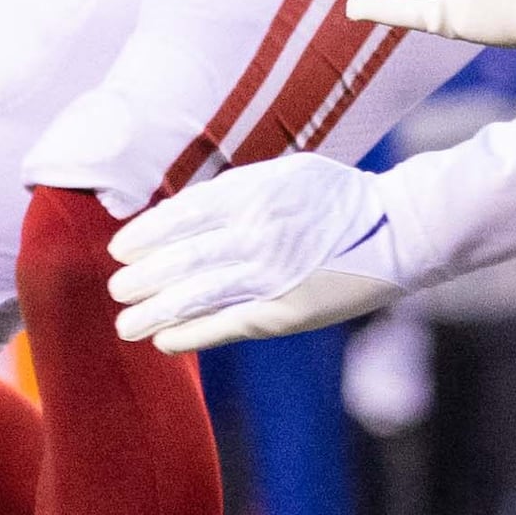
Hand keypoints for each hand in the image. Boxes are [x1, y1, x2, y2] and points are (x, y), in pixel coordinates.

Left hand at [106, 151, 404, 353]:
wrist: (399, 230)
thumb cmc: (338, 199)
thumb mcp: (285, 174)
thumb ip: (236, 191)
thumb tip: (183, 212)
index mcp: (252, 193)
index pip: (180, 217)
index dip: (145, 235)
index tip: (120, 249)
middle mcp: (255, 233)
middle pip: (181, 259)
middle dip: (140, 277)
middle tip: (116, 288)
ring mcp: (269, 274)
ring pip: (195, 295)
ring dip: (153, 311)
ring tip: (125, 322)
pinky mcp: (285, 311)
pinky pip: (225, 325)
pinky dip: (189, 334)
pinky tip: (163, 340)